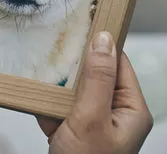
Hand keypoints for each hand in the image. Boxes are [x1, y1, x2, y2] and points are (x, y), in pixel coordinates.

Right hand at [37, 32, 152, 153]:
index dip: (102, 47)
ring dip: (57, 89)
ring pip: (75, 95)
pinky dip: (47, 107)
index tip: (84, 29)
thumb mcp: (92, 119)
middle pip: (95, 78)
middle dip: (74, 70)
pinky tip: (34, 98)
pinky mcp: (73, 136)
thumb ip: (97, 79)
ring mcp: (94, 127)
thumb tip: (103, 40)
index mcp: (131, 111)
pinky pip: (60, 112)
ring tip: (42, 75)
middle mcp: (115, 117)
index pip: (120, 66)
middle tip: (55, 54)